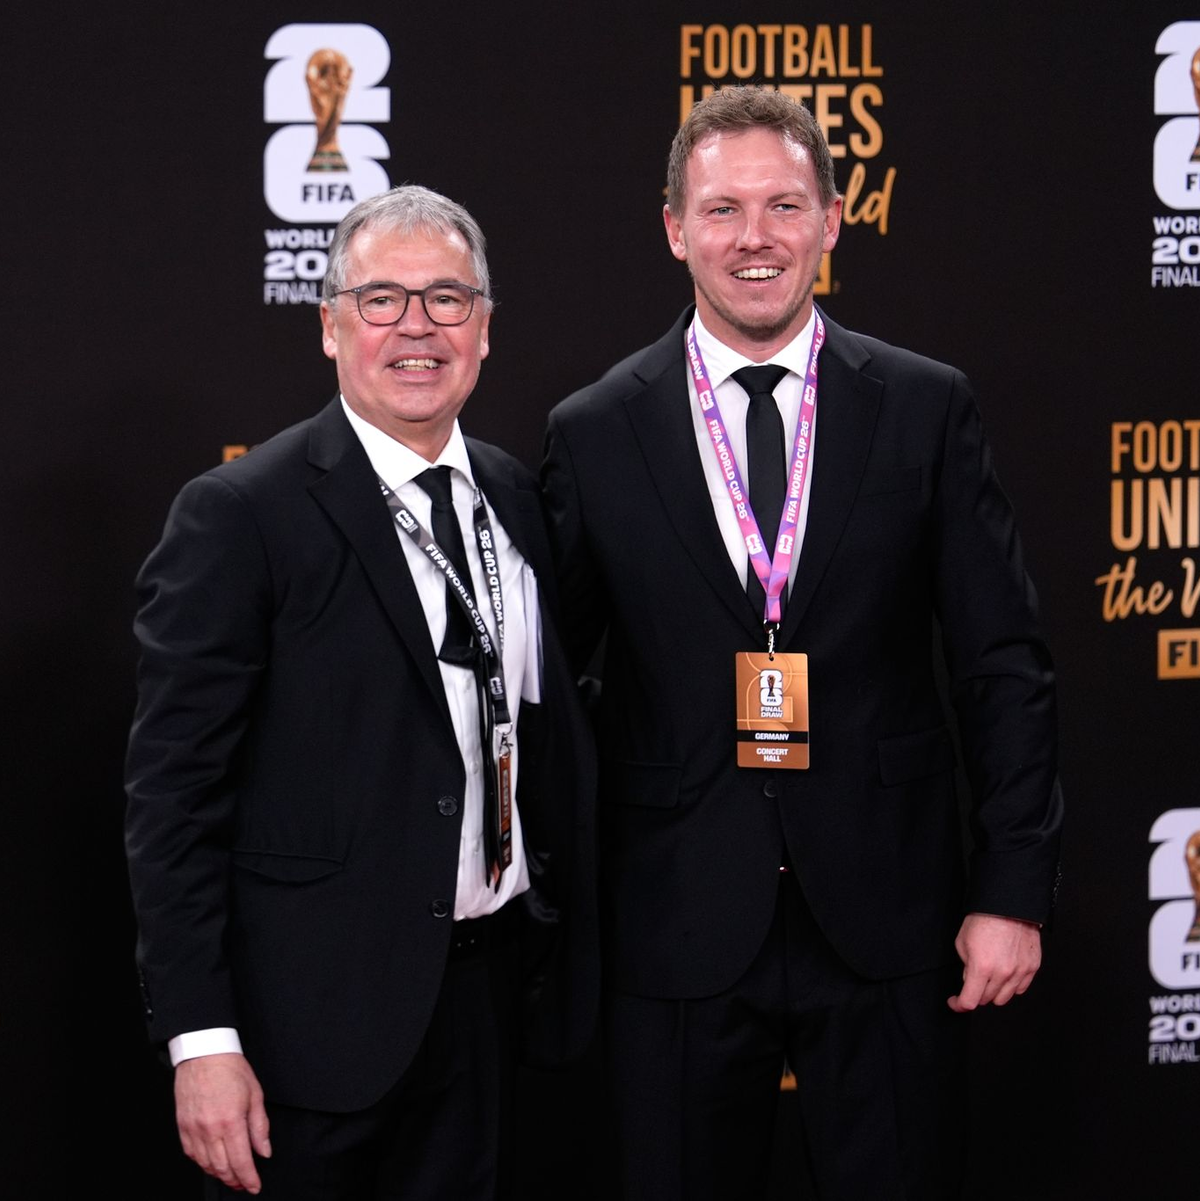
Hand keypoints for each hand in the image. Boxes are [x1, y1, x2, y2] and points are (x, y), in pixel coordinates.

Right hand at [174, 1053, 270, 1192]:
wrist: (204, 1053)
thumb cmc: (231, 1069)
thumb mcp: (255, 1094)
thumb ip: (260, 1126)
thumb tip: (264, 1151)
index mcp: (231, 1121)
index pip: (241, 1160)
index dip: (249, 1178)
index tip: (255, 1186)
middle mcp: (210, 1129)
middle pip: (222, 1168)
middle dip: (235, 1181)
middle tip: (244, 1184)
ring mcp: (194, 1129)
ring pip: (206, 1164)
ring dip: (220, 1175)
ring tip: (231, 1176)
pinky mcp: (182, 1127)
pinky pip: (192, 1154)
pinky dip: (204, 1163)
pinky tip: (213, 1163)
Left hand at [946, 912, 1040, 1012]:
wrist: (1008, 905)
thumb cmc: (983, 919)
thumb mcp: (962, 943)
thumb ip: (966, 967)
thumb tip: (970, 982)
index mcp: (982, 967)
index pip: (969, 1001)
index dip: (958, 1004)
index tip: (955, 1002)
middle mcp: (1002, 973)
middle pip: (986, 1000)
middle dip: (975, 993)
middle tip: (972, 980)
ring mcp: (1020, 972)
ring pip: (1004, 998)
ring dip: (993, 992)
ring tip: (988, 976)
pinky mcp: (1032, 968)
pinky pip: (1020, 989)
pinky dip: (1010, 986)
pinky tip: (1003, 974)